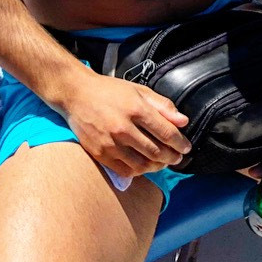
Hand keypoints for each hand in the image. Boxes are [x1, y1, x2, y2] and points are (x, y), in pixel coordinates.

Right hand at [59, 67, 191, 178]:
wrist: (76, 93)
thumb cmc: (109, 90)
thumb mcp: (138, 90)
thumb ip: (162, 106)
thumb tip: (183, 121)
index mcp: (136, 109)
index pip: (166, 133)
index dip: (180, 143)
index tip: (186, 147)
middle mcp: (123, 127)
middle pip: (156, 151)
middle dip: (172, 157)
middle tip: (177, 157)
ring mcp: (110, 142)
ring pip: (142, 164)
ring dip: (157, 166)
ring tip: (162, 162)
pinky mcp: (99, 153)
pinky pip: (125, 170)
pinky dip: (139, 171)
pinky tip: (144, 165)